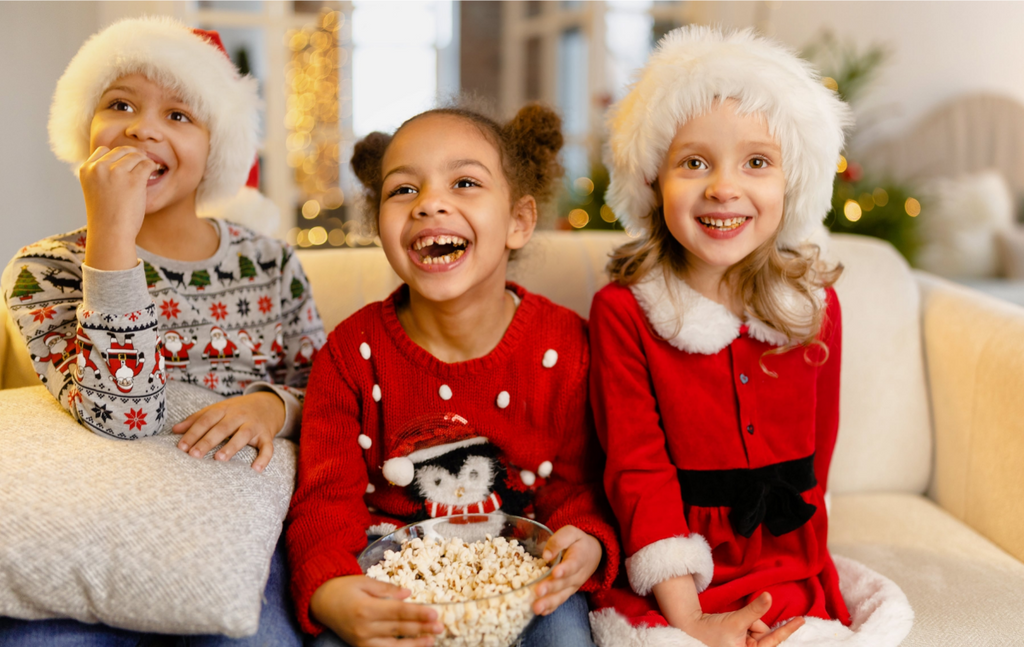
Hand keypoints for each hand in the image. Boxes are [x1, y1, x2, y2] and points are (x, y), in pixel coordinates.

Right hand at [80, 145, 157, 270]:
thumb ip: (102, 174)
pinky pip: (147, 164)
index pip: (103, 150)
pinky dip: (151, 168)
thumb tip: (123, 158)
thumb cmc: (105, 216)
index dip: (116, 157)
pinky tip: (151, 175)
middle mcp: (99, 168)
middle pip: (121, 150)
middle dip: (132, 156)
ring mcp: (116, 172)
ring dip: (143, 163)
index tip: (124, 167)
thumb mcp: (95, 189)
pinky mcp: (133, 180)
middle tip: (140, 167)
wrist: (110, 234)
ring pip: (136, 156)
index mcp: (86, 169)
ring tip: (144, 174)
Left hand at [173, 391, 284, 471]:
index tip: (181, 447)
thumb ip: (197, 419)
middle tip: (194, 455)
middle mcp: (239, 416)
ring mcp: (254, 425)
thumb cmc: (238, 410)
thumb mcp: (218, 409)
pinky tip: (256, 469)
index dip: (193, 433)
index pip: (206, 420)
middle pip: (222, 428)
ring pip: (243, 435)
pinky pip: (267, 447)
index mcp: (224, 409)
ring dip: (231, 446)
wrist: (269, 404)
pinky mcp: (267, 435)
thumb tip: (175, 430)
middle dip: (207, 441)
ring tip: (219, 459)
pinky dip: (264, 458)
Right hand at [310, 575, 442, 646]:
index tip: (434, 613)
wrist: (320, 602)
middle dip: (421, 628)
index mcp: (366, 608)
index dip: (417, 613)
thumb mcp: (364, 581)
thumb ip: (387, 589)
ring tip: (431, 640)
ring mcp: (362, 640)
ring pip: (393, 645)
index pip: (398, 612)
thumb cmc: (344, 588)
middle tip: (440, 626)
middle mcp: (364, 627)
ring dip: (414, 644)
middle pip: (399, 629)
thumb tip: (408, 594)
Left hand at [533, 525, 601, 615]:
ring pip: (562, 596)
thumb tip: (546, 555)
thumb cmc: (578, 542)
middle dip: (551, 588)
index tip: (555, 573)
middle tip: (538, 591)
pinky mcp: (568, 592)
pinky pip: (560, 601)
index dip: (565, 569)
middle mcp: (577, 575)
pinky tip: (542, 612)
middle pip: (564, 583)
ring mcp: (573, 586)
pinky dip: (551, 608)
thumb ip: (559, 540)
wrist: (592, 554)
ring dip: (549, 602)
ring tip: (537, 608)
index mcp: (579, 557)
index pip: (573, 564)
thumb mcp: (571, 533)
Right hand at [678, 593, 804, 646]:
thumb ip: (754, 610)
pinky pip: (750, 631)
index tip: (801, 620)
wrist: (690, 628)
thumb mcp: (735, 620)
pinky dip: (746, 625)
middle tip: (740, 624)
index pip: (773, 641)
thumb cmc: (710, 631)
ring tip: (731, 626)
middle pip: (764, 635)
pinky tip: (731, 627)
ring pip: (757, 631)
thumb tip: (769, 597)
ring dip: (748, 623)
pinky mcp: (740, 643)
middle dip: (755, 624)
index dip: (788, 629)